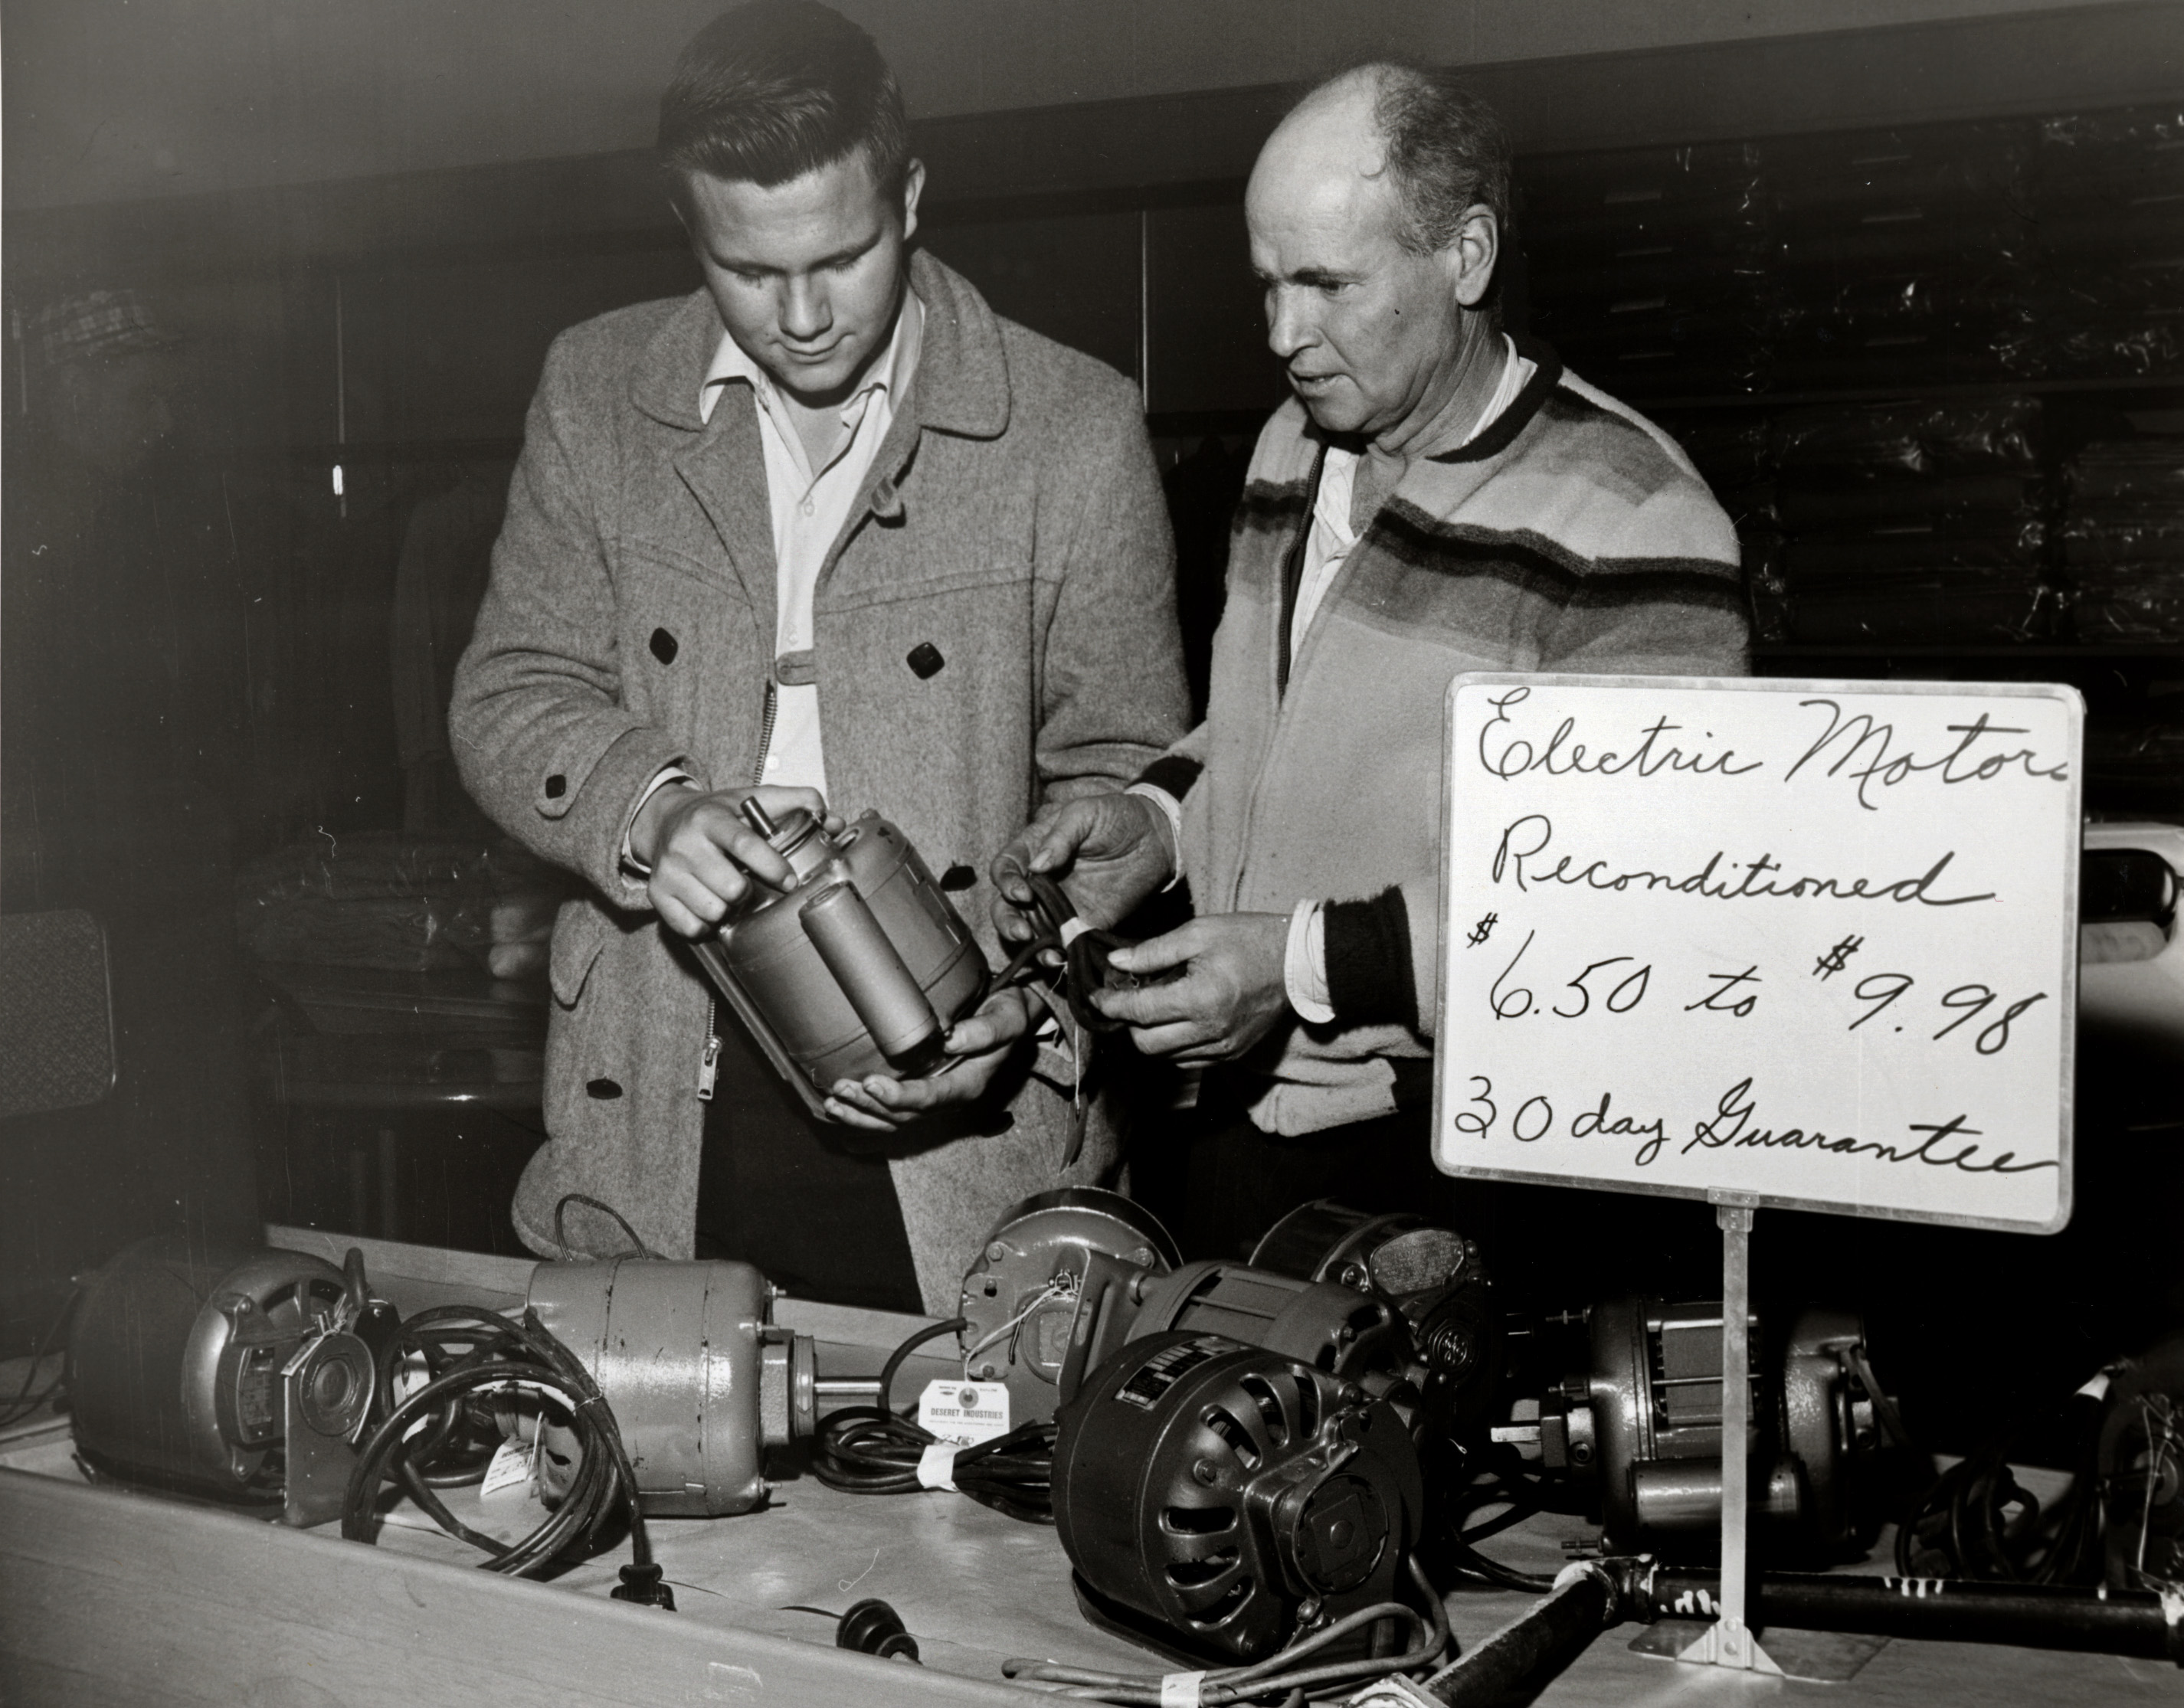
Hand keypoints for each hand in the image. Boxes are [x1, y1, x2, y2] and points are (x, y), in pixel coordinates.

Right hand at [636, 784, 837, 938]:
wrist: (665, 821)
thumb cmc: (719, 814)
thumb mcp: (753, 798)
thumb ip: (797, 802)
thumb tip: (833, 820)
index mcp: (711, 819)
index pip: (744, 845)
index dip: (771, 866)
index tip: (789, 881)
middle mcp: (685, 844)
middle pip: (730, 887)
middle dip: (748, 892)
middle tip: (748, 883)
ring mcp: (668, 871)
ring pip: (712, 911)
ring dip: (728, 909)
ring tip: (728, 893)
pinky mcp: (657, 894)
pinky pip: (690, 927)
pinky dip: (705, 924)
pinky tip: (709, 905)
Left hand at [822, 987, 1035, 1131]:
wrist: (1007, 1017)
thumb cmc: (1007, 1013)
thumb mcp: (1008, 1017)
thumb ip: (987, 1030)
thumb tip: (951, 1040)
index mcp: (969, 1084)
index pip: (931, 1098)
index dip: (900, 1096)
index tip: (872, 1084)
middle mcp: (949, 1098)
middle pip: (906, 1116)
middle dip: (871, 1106)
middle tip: (841, 1089)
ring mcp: (933, 1098)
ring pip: (893, 1121)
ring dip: (861, 1116)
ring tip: (833, 1102)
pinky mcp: (920, 1092)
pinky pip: (889, 1114)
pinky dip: (863, 1116)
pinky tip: (839, 1111)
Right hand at [991, 792, 1175, 949]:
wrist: (1156, 836)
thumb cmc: (1115, 816)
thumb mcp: (1084, 813)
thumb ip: (1059, 837)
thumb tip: (1035, 866)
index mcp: (1032, 849)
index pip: (1005, 868)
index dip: (1006, 882)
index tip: (1022, 892)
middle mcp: (1040, 880)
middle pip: (1006, 905)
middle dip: (1008, 921)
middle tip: (1022, 931)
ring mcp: (1059, 904)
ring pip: (1030, 928)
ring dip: (1030, 944)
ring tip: (1045, 953)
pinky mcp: (1084, 922)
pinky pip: (1064, 940)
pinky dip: (1059, 952)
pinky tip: (1063, 958)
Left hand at [1092, 913, 1291, 1064]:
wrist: (1298, 962)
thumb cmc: (1249, 940)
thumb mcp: (1199, 933)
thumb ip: (1153, 951)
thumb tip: (1117, 962)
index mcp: (1201, 999)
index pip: (1140, 1012)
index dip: (1111, 1005)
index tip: (1096, 996)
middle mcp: (1210, 1031)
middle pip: (1146, 1045)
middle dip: (1127, 1025)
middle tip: (1125, 1000)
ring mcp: (1223, 1047)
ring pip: (1165, 1057)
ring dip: (1149, 1037)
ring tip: (1150, 1009)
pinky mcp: (1232, 1053)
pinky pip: (1188, 1061)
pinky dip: (1172, 1046)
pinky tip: (1173, 1022)